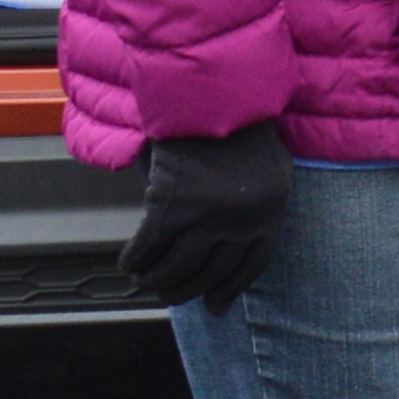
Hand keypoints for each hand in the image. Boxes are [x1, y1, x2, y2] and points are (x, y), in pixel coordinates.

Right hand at [123, 124, 292, 308]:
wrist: (211, 93)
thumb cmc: (238, 124)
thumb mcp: (269, 166)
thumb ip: (256, 203)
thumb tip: (231, 241)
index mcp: (270, 212)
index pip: (251, 266)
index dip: (231, 289)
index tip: (215, 305)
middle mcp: (241, 222)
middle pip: (210, 273)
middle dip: (186, 290)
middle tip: (170, 295)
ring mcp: (206, 217)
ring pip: (176, 266)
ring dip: (156, 280)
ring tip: (146, 281)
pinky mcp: (172, 207)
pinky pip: (148, 246)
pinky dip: (134, 259)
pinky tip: (128, 263)